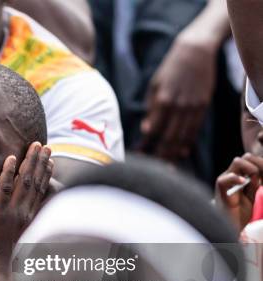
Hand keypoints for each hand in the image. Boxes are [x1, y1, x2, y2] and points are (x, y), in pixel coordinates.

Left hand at [0, 143, 53, 275]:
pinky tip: (11, 158)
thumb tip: (24, 228)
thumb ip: (23, 233)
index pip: (40, 192)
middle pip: (36, 182)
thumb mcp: (18, 247)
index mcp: (29, 220)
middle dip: (41, 162)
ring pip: (24, 181)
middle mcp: (24, 214)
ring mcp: (12, 213)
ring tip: (35, 146)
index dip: (45, 175)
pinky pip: (3, 189)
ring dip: (30, 161)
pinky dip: (7, 172)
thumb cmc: (2, 265)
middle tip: (46, 146)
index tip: (50, 161)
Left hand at [140, 32, 217, 160]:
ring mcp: (192, 107)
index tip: (139, 154)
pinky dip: (187, 142)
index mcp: (163, 100)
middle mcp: (178, 106)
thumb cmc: (170, 68)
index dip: (146, 144)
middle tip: (152, 166)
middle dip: (160, 154)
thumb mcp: (155, 85)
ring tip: (166, 163)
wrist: (195, 52)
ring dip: (173, 152)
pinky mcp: (203, 106)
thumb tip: (146, 130)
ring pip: (182, 136)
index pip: (153, 130)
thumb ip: (151, 109)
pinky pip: (194, 130)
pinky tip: (182, 151)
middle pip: (168, 137)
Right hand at [215, 153, 262, 230]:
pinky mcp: (221, 189)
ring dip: (250, 170)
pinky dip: (236, 179)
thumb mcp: (252, 194)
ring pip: (238, 161)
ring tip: (253, 183)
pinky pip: (226, 179)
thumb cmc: (240, 212)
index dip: (260, 165)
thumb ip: (255, 183)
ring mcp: (225, 180)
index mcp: (239, 175)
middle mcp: (231, 175)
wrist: (228, 226)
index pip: (250, 159)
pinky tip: (244, 183)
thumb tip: (258, 173)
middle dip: (257, 165)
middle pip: (245, 157)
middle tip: (260, 180)